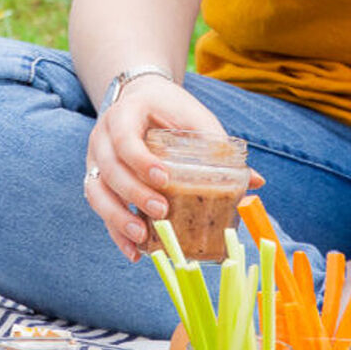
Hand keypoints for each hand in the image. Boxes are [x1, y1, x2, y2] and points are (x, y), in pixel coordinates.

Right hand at [83, 77, 259, 259]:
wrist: (139, 98)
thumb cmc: (169, 109)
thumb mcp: (192, 118)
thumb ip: (217, 145)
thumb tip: (256, 182)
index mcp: (124, 114)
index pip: (124, 138)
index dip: (141, 160)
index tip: (164, 178)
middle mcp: (102, 137)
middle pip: (110, 169)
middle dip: (134, 193)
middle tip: (162, 211)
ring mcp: (94, 159)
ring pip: (96, 192)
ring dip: (118, 218)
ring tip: (143, 237)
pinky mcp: (96, 180)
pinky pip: (99, 207)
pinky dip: (115, 232)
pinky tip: (134, 251)